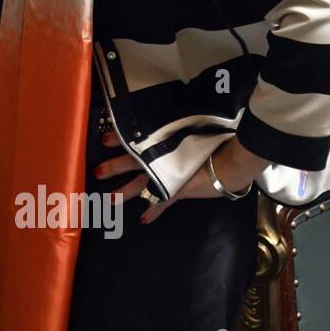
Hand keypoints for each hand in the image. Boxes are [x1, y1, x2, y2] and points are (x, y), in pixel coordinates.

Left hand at [93, 131, 266, 223]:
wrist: (231, 161)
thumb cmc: (214, 140)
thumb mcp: (192, 127)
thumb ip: (177, 125)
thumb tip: (173, 110)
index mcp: (163, 143)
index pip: (136, 139)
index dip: (119, 138)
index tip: (104, 139)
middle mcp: (161, 159)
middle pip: (132, 162)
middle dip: (114, 167)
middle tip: (98, 171)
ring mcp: (168, 176)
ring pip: (140, 185)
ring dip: (125, 192)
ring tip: (110, 199)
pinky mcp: (178, 190)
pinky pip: (162, 203)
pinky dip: (153, 212)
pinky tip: (143, 220)